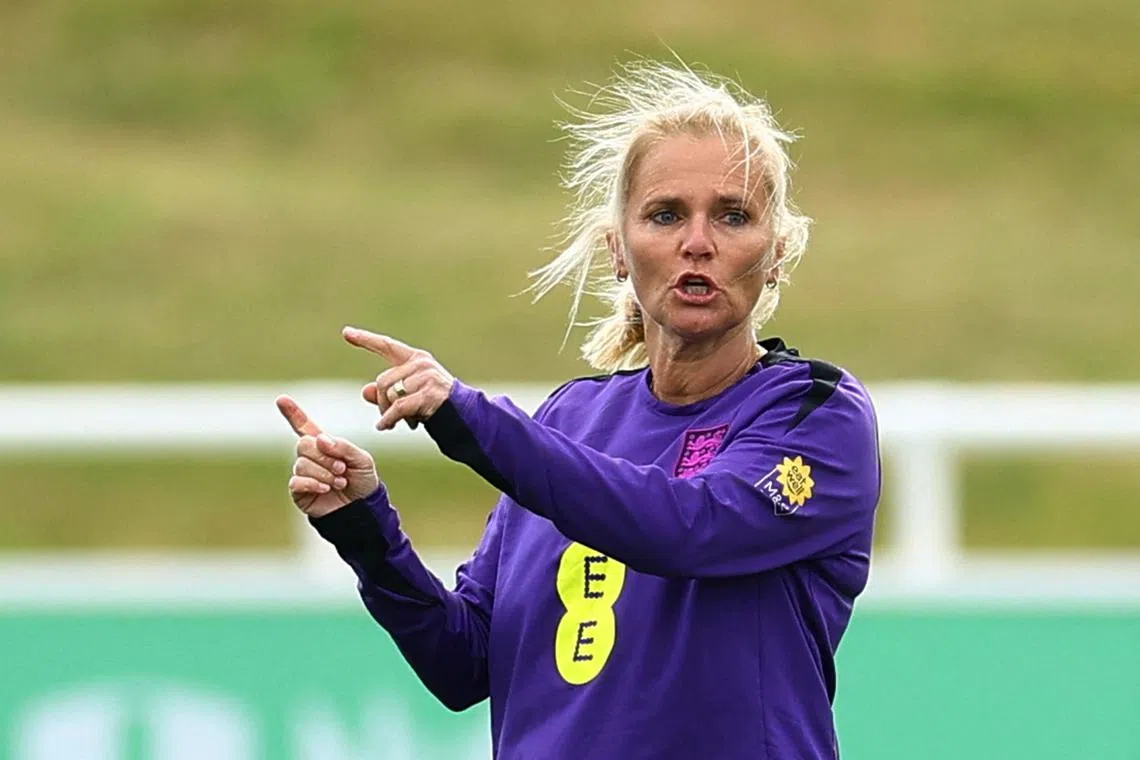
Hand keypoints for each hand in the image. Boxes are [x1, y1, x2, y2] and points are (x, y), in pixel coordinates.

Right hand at [275, 394, 379, 517]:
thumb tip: (320, 440)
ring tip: (340, 482)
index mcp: (324, 445)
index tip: (281, 399)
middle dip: (325, 456)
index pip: (304, 426)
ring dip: (324, 473)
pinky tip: (324, 489)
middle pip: (303, 444)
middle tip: (341, 468)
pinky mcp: (299, 491)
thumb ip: (343, 446)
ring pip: (302, 464)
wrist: (363, 509)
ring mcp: (303, 473)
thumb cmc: (363, 482)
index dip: (293, 413)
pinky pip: (296, 481)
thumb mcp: (362, 460)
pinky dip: (313, 483)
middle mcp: (310, 457)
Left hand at [343, 326, 455, 430]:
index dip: (365, 339)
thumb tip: (364, 391)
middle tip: (387, 417)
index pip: (387, 346)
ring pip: (390, 395)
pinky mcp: (429, 394)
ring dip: (388, 413)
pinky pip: (398, 407)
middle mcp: (421, 364)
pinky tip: (385, 426)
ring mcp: (426, 378)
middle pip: (382, 381)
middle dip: (380, 402)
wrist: (465, 416)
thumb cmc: (436, 405)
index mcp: (416, 359)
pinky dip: (388, 419)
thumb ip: (387, 392)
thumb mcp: (409, 395)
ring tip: (398, 423)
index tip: (346, 333)